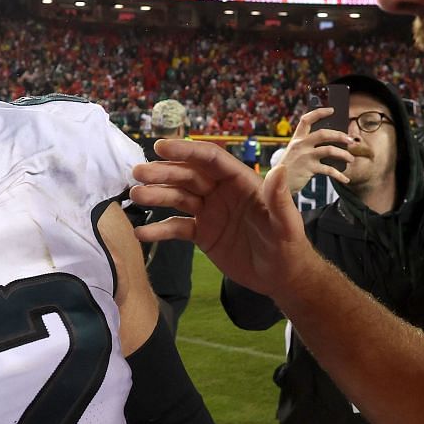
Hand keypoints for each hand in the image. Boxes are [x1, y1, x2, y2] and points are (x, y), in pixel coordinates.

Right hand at [130, 137, 323, 299]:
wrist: (281, 276)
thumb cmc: (289, 246)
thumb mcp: (286, 224)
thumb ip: (279, 200)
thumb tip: (278, 170)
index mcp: (241, 182)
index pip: (210, 159)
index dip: (186, 151)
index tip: (161, 147)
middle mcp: (222, 192)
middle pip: (188, 176)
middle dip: (163, 173)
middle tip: (137, 173)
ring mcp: (210, 212)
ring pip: (178, 197)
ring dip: (156, 196)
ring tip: (135, 196)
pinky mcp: (203, 234)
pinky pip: (176, 227)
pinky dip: (159, 229)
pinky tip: (140, 232)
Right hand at [269, 107, 359, 200]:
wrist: (278, 184)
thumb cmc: (290, 168)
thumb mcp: (295, 153)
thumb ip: (309, 146)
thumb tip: (333, 143)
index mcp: (297, 139)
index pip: (307, 120)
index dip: (319, 113)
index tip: (332, 110)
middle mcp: (301, 145)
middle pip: (324, 133)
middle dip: (340, 135)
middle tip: (350, 140)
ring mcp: (305, 156)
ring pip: (330, 150)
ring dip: (344, 154)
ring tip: (351, 159)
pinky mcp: (309, 169)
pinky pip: (329, 170)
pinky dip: (339, 175)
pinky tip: (346, 179)